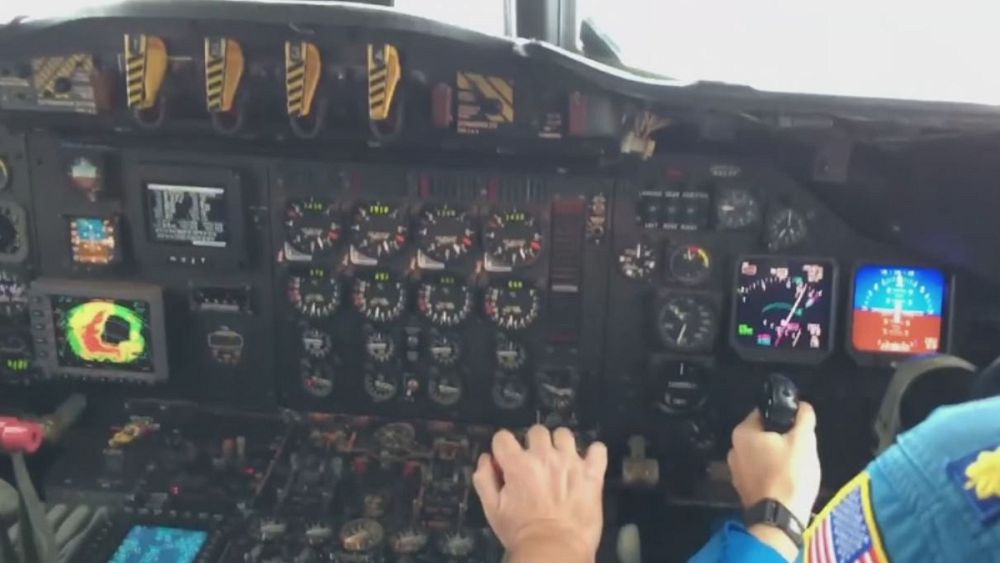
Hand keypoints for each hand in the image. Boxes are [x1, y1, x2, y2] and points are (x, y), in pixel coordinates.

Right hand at [473, 425, 607, 562]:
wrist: (554, 550)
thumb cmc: (521, 533)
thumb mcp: (492, 510)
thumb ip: (484, 480)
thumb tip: (486, 459)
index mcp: (518, 464)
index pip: (503, 437)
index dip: (503, 448)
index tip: (507, 461)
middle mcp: (544, 456)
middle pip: (536, 431)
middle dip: (533, 444)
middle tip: (535, 464)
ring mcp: (571, 462)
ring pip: (564, 434)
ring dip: (560, 445)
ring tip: (560, 461)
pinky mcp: (592, 474)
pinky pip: (598, 450)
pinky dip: (593, 453)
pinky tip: (587, 463)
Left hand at [728, 402, 820, 559]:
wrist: (780, 518)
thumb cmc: (790, 474)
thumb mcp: (803, 440)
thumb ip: (803, 418)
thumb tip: (802, 406)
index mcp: (742, 432)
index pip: (764, 413)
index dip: (785, 417)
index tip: (799, 427)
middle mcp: (733, 448)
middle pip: (764, 435)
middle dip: (783, 439)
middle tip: (801, 449)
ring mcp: (735, 470)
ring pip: (763, 455)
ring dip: (778, 458)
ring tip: (796, 467)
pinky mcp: (742, 488)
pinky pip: (760, 472)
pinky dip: (772, 473)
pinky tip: (787, 481)